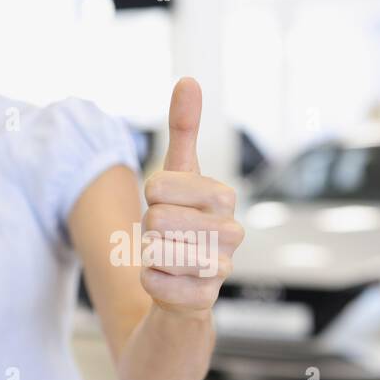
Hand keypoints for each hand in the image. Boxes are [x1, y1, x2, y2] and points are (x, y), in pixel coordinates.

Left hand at [139, 78, 243, 317]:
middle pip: (155, 220)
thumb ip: (184, 129)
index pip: (159, 185)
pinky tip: (167, 281)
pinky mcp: (204, 300)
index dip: (151, 196)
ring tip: (169, 257)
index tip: (164, 204)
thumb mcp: (180, 175)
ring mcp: (221, 268)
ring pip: (155, 252)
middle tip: (166, 236)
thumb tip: (188, 79)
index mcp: (223, 196)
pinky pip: (154, 283)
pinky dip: (150, 281)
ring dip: (149, 255)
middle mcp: (231, 232)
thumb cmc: (182, 222)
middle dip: (148, 230)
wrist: (184, 285)